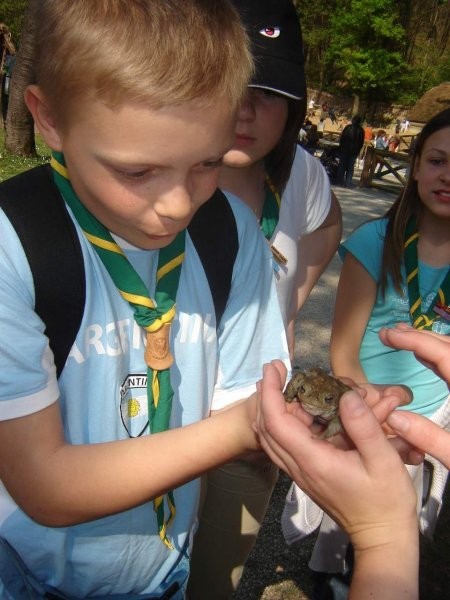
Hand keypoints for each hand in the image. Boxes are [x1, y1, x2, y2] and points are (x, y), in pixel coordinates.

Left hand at [256, 361, 416, 547]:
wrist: (381, 537)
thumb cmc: (385, 501)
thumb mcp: (383, 461)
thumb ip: (364, 427)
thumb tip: (347, 395)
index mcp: (312, 461)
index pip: (277, 422)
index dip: (271, 392)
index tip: (272, 367)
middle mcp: (299, 467)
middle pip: (267, 428)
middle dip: (266, 395)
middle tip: (277, 369)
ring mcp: (300, 473)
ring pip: (272, 437)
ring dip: (272, 408)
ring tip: (284, 383)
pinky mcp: (307, 475)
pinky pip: (284, 445)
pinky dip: (284, 422)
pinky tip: (301, 409)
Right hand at [379, 325, 449, 467]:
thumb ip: (428, 438)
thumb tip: (394, 417)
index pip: (443, 354)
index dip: (413, 340)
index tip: (388, 336)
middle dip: (418, 336)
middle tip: (389, 334)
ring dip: (429, 343)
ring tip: (401, 339)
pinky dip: (439, 357)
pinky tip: (425, 359)